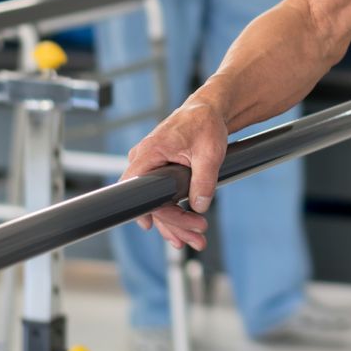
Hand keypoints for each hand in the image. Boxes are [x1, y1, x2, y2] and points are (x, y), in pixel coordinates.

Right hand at [121, 98, 229, 250]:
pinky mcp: (160, 172)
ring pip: (157, 203)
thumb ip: (204, 180)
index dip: (155, 214)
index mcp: (149, 153)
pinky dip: (176, 213)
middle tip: (197, 239)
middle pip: (150, 203)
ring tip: (197, 239)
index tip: (170, 230)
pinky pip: (162, 197)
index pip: (140, 192)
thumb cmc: (205, 123)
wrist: (208, 111)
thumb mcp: (209, 152)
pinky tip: (187, 228)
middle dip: (174, 225)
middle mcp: (144, 161)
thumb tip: (199, 206)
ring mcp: (150, 167)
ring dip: (177, 224)